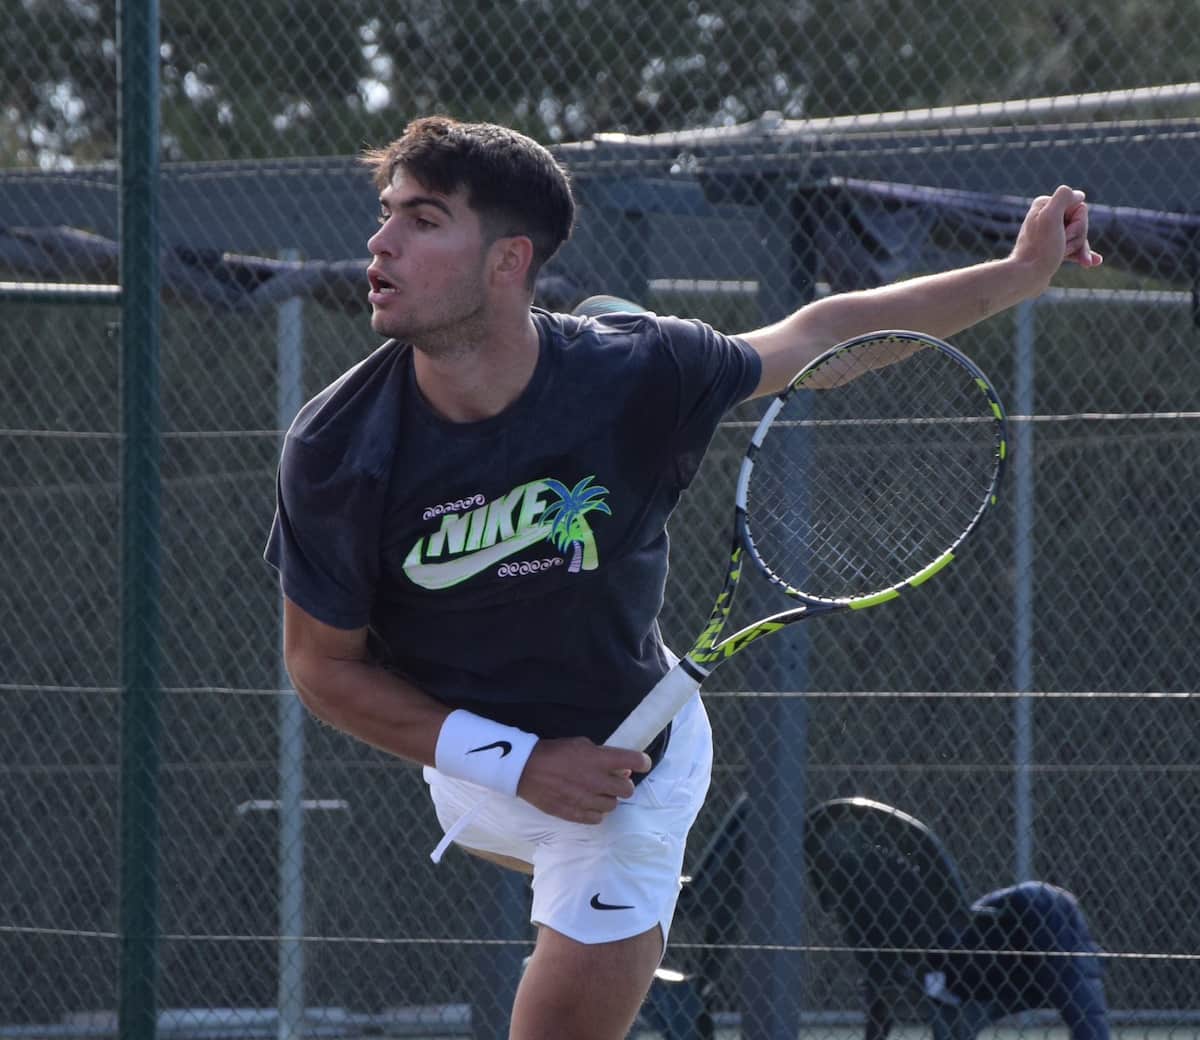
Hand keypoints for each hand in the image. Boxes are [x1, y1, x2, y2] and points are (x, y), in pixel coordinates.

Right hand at [516, 737, 651, 823]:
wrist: (526, 769)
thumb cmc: (554, 752)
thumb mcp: (580, 744)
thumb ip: (602, 755)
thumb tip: (621, 768)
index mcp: (599, 760)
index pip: (633, 761)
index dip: (642, 762)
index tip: (642, 764)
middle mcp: (597, 781)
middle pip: (627, 790)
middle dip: (623, 784)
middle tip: (613, 781)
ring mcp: (587, 800)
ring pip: (613, 805)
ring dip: (609, 798)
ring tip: (597, 793)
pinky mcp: (576, 814)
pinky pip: (597, 818)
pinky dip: (596, 811)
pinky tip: (588, 804)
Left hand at [1011, 184, 1103, 288]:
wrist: (1026, 276)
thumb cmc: (1040, 249)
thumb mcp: (1051, 217)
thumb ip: (1063, 197)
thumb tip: (1079, 195)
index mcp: (1045, 205)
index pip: (1080, 207)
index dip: (1078, 223)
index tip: (1062, 234)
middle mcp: (1046, 216)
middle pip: (1081, 222)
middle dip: (1078, 237)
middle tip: (1061, 246)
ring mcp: (1051, 233)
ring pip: (1079, 237)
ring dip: (1078, 248)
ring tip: (1062, 255)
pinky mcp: (1053, 249)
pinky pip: (1075, 249)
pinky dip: (1083, 254)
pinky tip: (1091, 262)